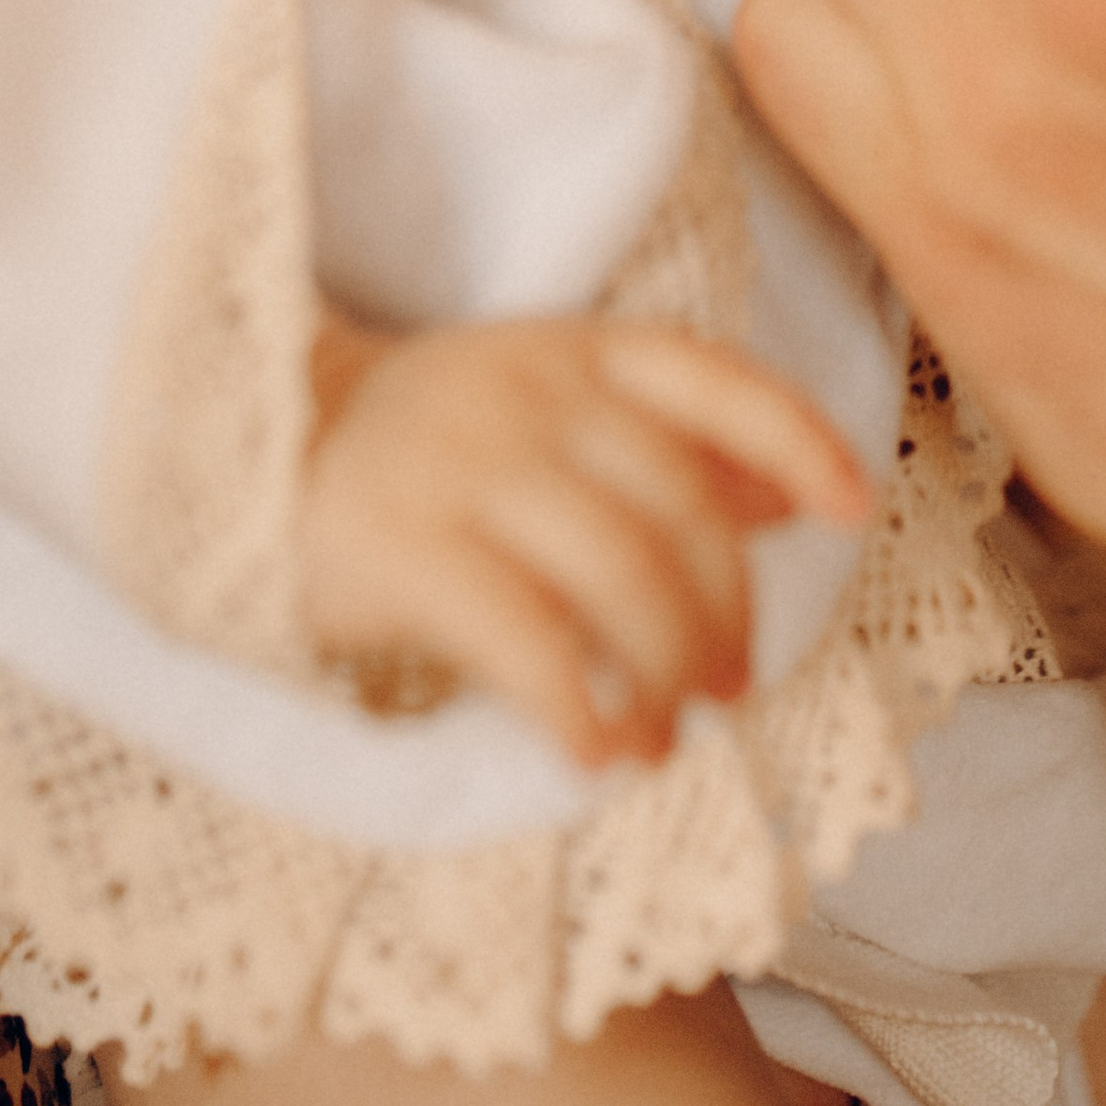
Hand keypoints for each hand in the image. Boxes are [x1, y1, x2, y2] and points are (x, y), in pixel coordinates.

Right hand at [301, 314, 870, 763]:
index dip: (798, 440)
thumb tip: (789, 500)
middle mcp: (529, 396)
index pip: (716, 380)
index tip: (856, 508)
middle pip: (680, 508)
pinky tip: (595, 754)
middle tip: (731, 685)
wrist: (249, 452)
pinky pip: (525, 640)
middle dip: (725, 610)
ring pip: (619, 577)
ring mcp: (464, 465)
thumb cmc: (429, 446)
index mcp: (575, 351)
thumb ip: (663, 446)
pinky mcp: (403, 549)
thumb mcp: (546, 414)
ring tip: (665, 737)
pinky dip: (577, 708)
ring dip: (664, 674)